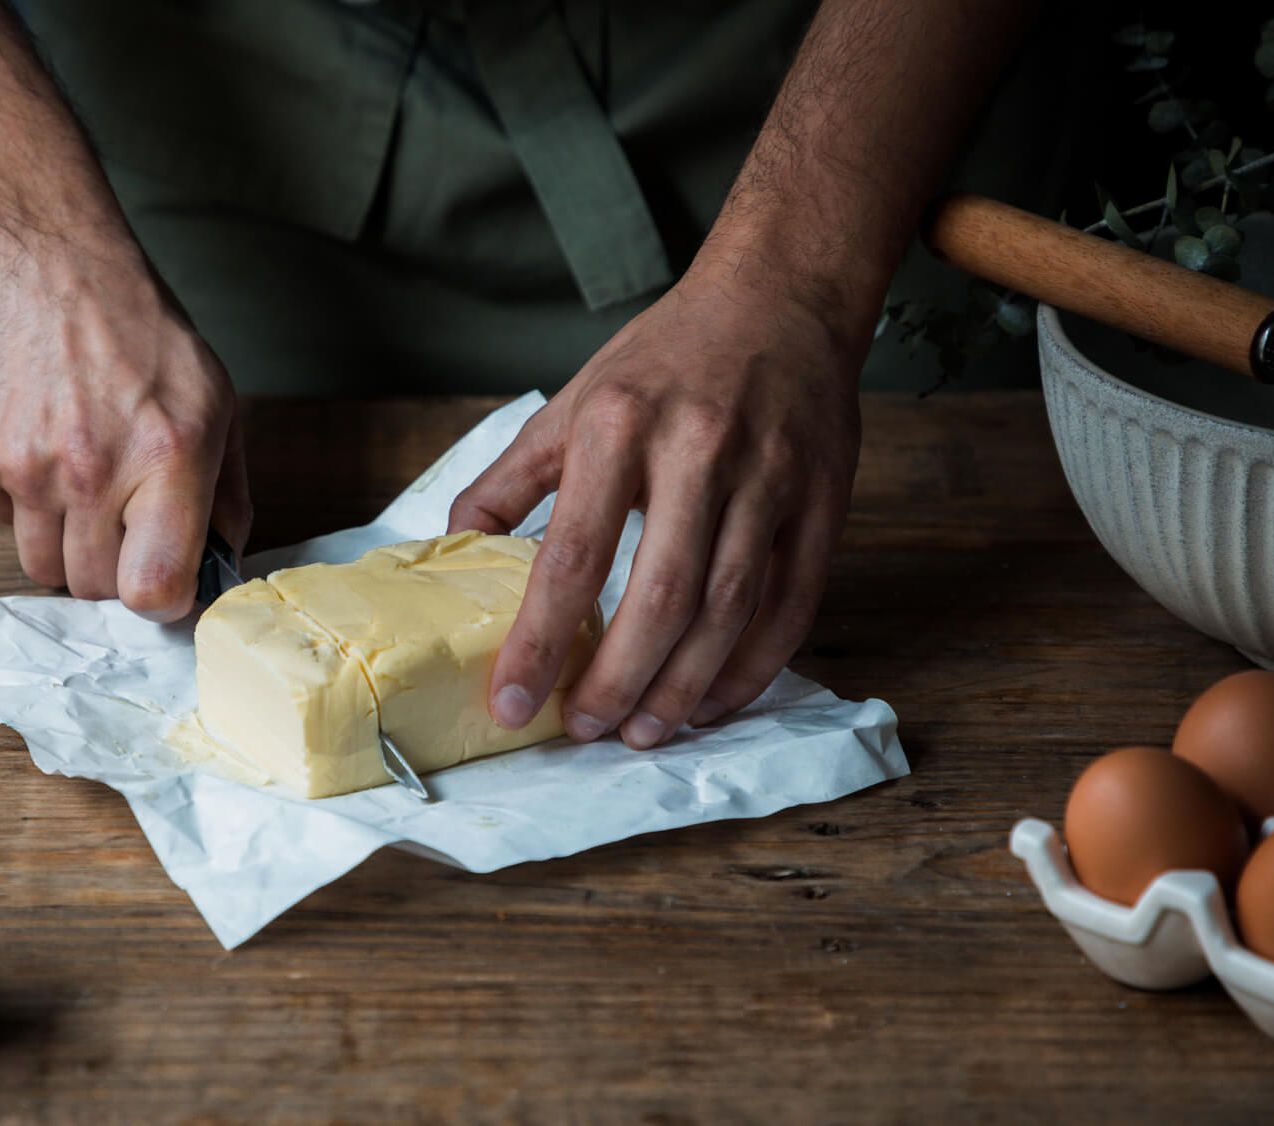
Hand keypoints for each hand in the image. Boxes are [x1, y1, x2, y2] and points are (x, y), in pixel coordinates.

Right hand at [0, 227, 249, 618]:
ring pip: (40, 566)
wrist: (41, 256)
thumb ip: (227, 494)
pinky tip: (36, 440)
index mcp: (167, 458)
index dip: (161, 599)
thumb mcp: (214, 401)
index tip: (163, 579)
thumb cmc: (137, 329)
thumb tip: (223, 566)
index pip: (153, 590)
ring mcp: (21, 467)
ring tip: (78, 476)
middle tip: (120, 515)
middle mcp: (90, 470)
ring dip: (63, 541)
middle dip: (112, 568)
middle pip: (93, 588)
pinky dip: (17, 500)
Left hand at [449, 261, 862, 747]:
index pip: (572, 555)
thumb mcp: (571, 402)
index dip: (538, 640)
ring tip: (644, 730)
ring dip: (685, 686)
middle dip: (618, 679)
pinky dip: (754, 665)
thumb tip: (451, 549)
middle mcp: (697, 449)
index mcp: (618, 424)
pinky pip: (793, 602)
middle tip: (587, 730)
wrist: (779, 298)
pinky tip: (715, 700)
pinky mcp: (822, 498)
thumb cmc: (664, 359)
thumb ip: (509, 480)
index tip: (512, 700)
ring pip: (728, 608)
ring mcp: (769, 476)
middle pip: (660, 595)